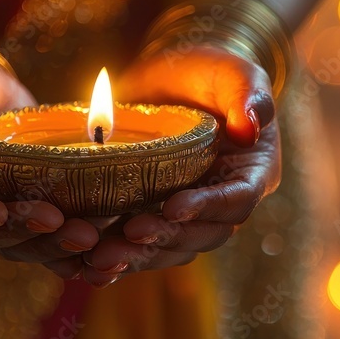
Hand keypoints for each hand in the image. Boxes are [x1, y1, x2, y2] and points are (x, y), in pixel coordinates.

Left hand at [69, 47, 281, 286]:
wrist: (174, 77)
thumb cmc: (212, 71)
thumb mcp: (235, 73)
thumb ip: (249, 94)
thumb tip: (251, 126)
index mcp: (251, 174)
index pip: (237, 199)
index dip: (208, 206)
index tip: (173, 206)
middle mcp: (223, 203)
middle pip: (202, 234)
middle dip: (165, 238)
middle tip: (129, 234)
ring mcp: (188, 214)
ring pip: (170, 248)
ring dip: (137, 256)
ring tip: (100, 257)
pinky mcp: (155, 216)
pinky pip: (142, 248)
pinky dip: (119, 259)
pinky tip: (88, 266)